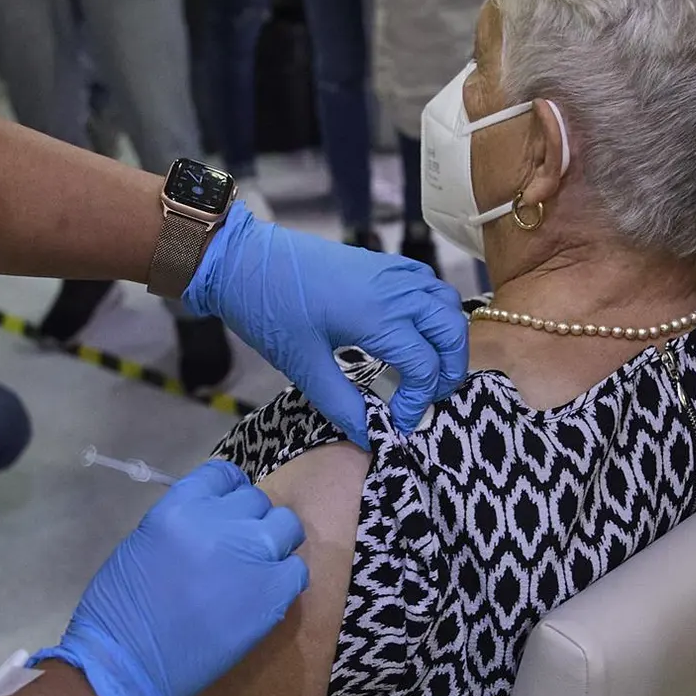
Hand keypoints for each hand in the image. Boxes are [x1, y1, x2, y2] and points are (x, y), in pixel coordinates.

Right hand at [34, 461, 307, 695]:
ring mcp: (250, 556)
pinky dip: (283, 579)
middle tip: (235, 550)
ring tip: (254, 570)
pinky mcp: (272, 593)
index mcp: (180, 507)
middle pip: (256, 501)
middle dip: (248, 521)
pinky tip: (262, 596)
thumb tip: (212, 522)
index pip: (223, 474)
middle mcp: (220, 522)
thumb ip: (183, 524)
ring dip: (273, 544)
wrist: (126, 664)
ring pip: (286, 527)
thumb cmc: (119, 609)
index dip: (229, 492)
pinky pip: (296, 570)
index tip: (227, 510)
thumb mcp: (143, 543)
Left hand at [184, 202, 469, 447]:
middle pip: (451, 333)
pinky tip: (416, 332)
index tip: (398, 422)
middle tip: (427, 399)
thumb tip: (368, 435)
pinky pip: (429, 285)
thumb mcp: (303, 365)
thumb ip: (341, 404)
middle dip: (449, 371)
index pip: (425, 366)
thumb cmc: (269, 309)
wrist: (244, 259)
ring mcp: (393, 272)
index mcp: (378, 316)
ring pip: (447, 305)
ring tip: (427, 369)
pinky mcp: (384, 264)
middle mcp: (396, 290)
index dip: (417, 401)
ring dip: (448, 339)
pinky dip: (436, 311)